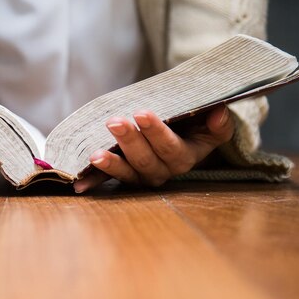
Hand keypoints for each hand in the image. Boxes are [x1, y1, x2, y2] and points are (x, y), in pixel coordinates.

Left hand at [73, 106, 234, 192]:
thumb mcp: (211, 125)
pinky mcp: (125, 176)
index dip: (156, 133)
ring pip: (127, 173)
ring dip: (110, 165)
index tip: (142, 113)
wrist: (183, 139)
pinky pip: (108, 181)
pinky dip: (93, 182)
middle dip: (129, 142)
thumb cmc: (196, 127)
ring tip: (95, 155)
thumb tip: (219, 113)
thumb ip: (218, 124)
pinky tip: (78, 185)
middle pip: (145, 160)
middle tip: (114, 122)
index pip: (170, 147)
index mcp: (184, 157)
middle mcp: (163, 172)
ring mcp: (141, 177)